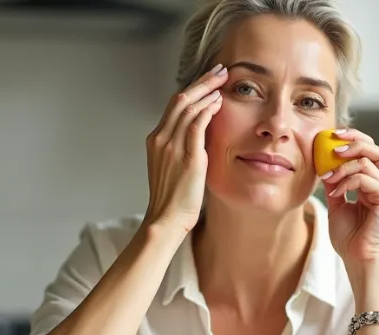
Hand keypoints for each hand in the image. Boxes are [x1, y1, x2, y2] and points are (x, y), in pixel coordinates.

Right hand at [144, 64, 227, 233]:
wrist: (165, 219)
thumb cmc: (173, 199)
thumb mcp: (173, 167)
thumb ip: (182, 148)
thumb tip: (199, 136)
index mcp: (156, 140)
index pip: (174, 105)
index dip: (192, 89)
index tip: (208, 81)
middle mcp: (161, 139)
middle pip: (180, 99)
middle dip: (201, 82)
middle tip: (219, 70)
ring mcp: (172, 147)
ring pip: (187, 106)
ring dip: (207, 90)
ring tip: (223, 80)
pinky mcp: (187, 157)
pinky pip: (196, 124)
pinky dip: (207, 109)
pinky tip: (218, 102)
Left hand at [321, 129, 378, 265]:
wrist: (358, 260)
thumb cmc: (350, 238)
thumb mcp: (336, 205)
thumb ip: (334, 185)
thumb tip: (324, 166)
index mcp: (373, 184)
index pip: (368, 152)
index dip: (352, 140)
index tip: (331, 136)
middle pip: (377, 149)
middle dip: (356, 139)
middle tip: (334, 141)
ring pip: (371, 160)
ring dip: (346, 164)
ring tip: (329, 176)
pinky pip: (366, 178)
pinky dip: (348, 180)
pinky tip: (336, 192)